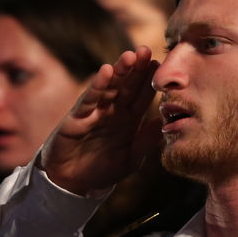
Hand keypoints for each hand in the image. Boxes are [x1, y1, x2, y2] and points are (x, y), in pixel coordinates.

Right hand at [39, 47, 162, 195]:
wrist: (73, 185)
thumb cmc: (102, 170)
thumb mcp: (131, 159)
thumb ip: (145, 141)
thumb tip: (165, 121)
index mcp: (129, 120)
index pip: (142, 97)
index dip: (150, 81)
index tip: (162, 65)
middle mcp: (113, 112)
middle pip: (127, 86)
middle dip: (137, 69)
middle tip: (147, 51)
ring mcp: (95, 112)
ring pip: (109, 88)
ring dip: (119, 71)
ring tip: (130, 56)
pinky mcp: (77, 117)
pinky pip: (89, 99)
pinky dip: (97, 86)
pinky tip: (106, 72)